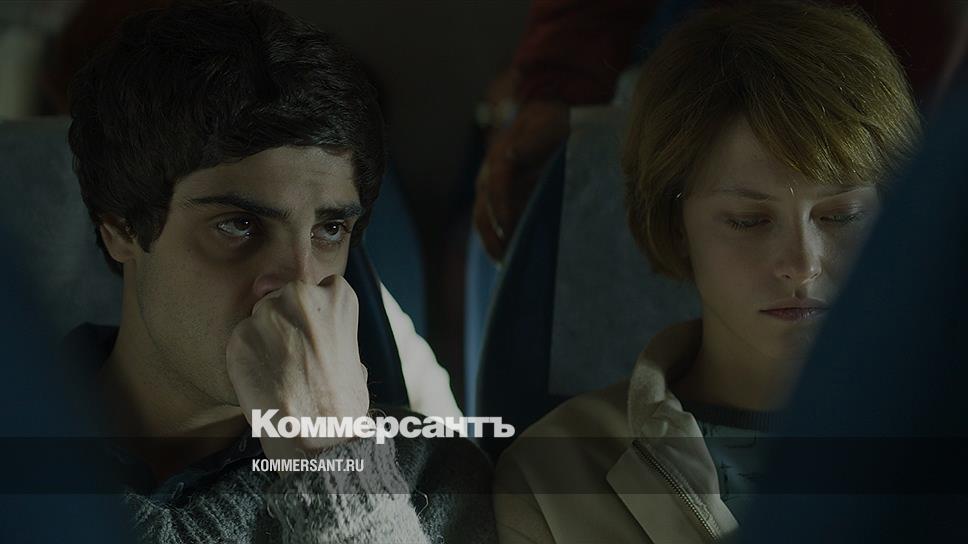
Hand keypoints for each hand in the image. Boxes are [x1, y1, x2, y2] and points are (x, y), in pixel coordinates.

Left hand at [226, 276, 368, 460]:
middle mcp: (301, 296)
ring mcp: (268, 314)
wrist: (318, 434)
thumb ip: (332, 333)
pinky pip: (240, 341)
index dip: (312, 316)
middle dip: (285, 324)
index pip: (317, 288)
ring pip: (259, 319)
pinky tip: (263, 381)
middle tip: (296, 360)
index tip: (314, 339)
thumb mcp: (354, 355)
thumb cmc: (343, 402)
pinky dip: (246, 360)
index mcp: (337, 295)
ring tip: (280, 374)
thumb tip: (318, 333)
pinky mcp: (240, 337)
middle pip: (282, 298)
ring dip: (264, 342)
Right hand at [473, 100, 568, 261]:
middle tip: (507, 262)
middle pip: (483, 213)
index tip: (510, 231)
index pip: (496, 188)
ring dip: (493, 244)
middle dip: (493, 238)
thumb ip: (532, 141)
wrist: (546, 116)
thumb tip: (510, 155)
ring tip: (507, 267)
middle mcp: (489, 177)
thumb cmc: (550, 122)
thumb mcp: (546, 125)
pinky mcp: (499, 200)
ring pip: (485, 223)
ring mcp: (491, 190)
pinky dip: (500, 241)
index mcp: (499, 159)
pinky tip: (512, 258)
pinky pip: (494, 224)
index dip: (502, 211)